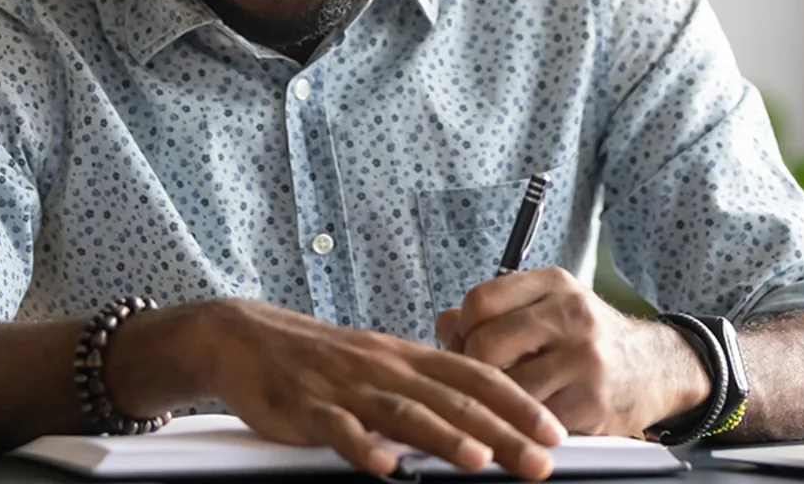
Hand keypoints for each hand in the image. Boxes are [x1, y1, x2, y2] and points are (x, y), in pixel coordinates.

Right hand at [200, 298, 566, 478]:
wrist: (248, 337)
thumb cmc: (320, 359)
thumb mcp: (379, 364)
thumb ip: (423, 389)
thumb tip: (476, 418)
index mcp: (407, 358)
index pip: (476, 377)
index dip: (518, 403)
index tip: (555, 430)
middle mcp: (385, 368)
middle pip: (453, 400)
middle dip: (502, 431)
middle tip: (540, 459)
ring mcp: (347, 388)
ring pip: (404, 412)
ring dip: (444, 438)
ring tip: (479, 461)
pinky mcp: (307, 408)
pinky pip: (338, 429)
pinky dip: (363, 447)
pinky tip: (384, 467)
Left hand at [436, 267, 709, 436]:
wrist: (660, 367)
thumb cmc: (592, 339)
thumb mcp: (551, 308)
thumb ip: (498, 311)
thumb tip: (443, 323)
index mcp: (554, 284)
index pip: (480, 300)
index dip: (461, 329)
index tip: (464, 346)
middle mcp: (570, 314)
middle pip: (485, 343)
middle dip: (473, 367)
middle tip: (480, 379)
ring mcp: (583, 358)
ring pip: (505, 385)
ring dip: (495, 399)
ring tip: (501, 400)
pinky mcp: (590, 400)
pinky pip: (531, 417)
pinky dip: (520, 422)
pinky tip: (526, 417)